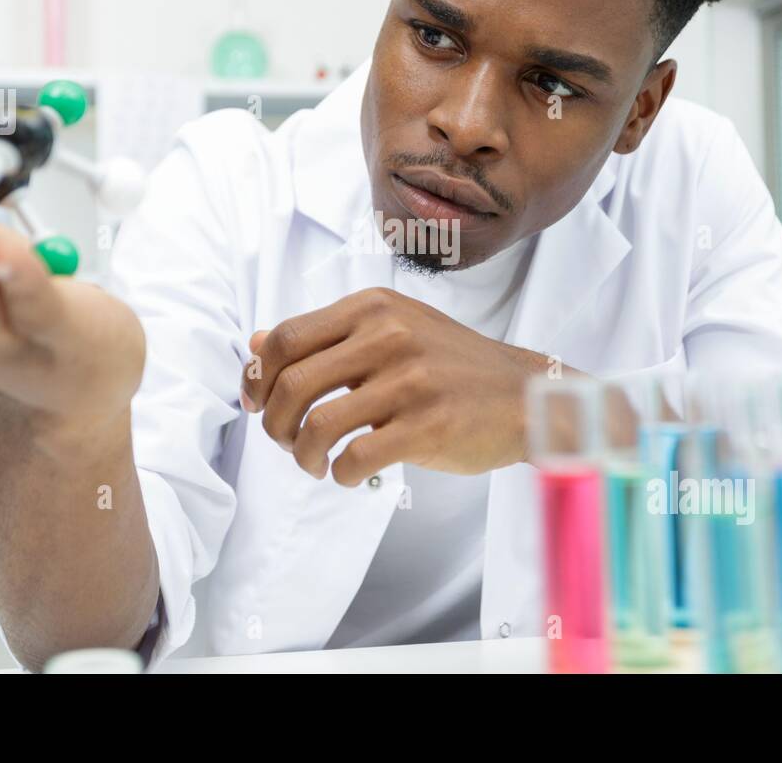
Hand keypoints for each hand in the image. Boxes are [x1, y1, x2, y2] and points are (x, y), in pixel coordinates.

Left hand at [240, 286, 546, 485]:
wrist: (525, 395)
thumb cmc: (451, 366)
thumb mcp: (391, 331)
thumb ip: (325, 336)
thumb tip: (255, 343)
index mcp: (373, 307)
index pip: (286, 339)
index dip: (258, 378)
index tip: (258, 404)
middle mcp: (389, 335)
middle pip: (291, 383)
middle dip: (274, 424)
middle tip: (286, 441)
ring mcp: (410, 379)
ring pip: (317, 425)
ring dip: (303, 455)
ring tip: (315, 462)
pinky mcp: (428, 425)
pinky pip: (355, 458)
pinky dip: (340, 474)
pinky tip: (350, 473)